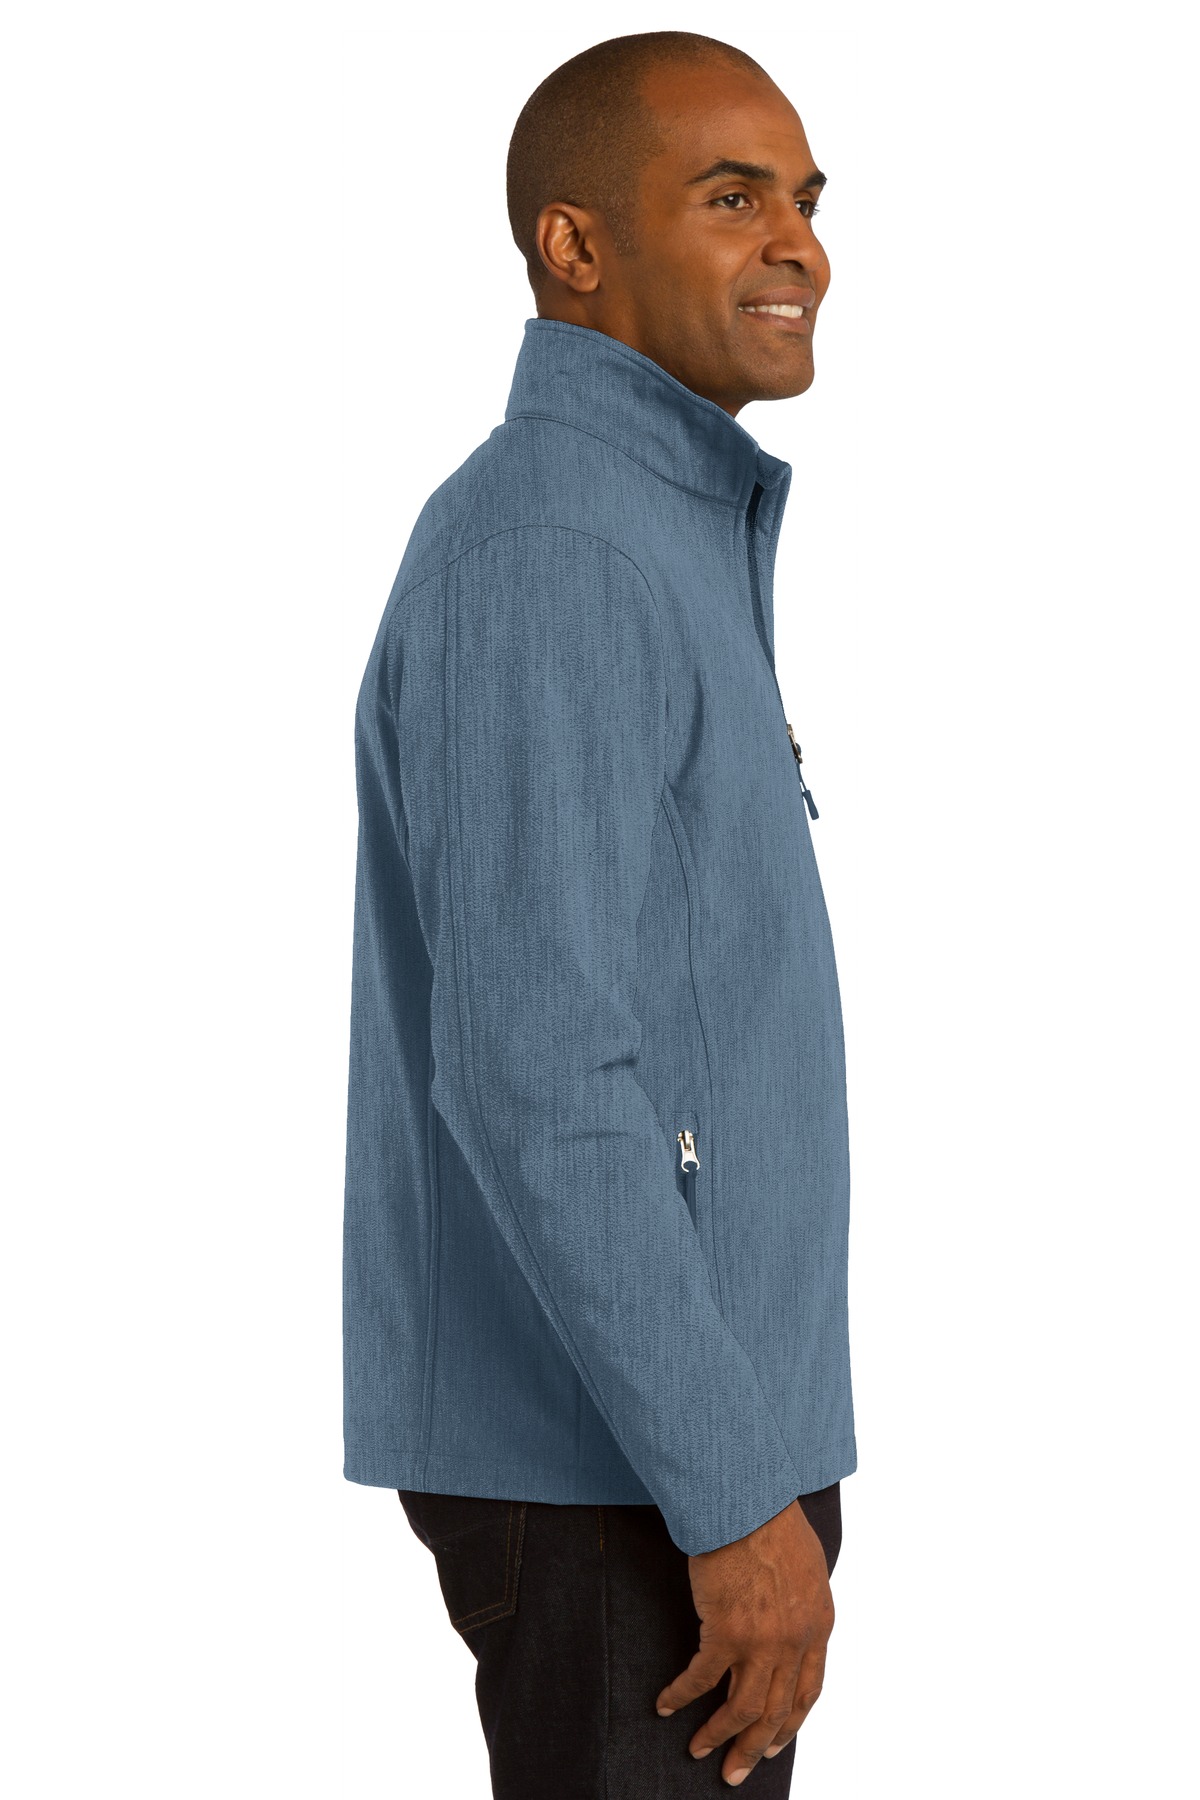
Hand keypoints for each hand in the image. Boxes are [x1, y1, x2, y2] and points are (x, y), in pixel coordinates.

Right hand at [654, 1498, 833, 1786]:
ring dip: (720, 1735)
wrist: (748, 1500)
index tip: (774, 1743)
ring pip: (743, 1708)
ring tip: (700, 1751)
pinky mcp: (725, 1632)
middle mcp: (795, 1641)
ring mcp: (762, 1641)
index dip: (789, 1723)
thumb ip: (801, 1604)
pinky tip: (666, 1705)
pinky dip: (682, 1696)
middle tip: (736, 1772)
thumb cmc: (773, 1520)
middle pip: (776, 1711)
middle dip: (754, 1747)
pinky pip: (701, 1679)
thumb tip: (789, 1622)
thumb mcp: (807, 1567)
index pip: (807, 1691)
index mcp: (818, 1626)